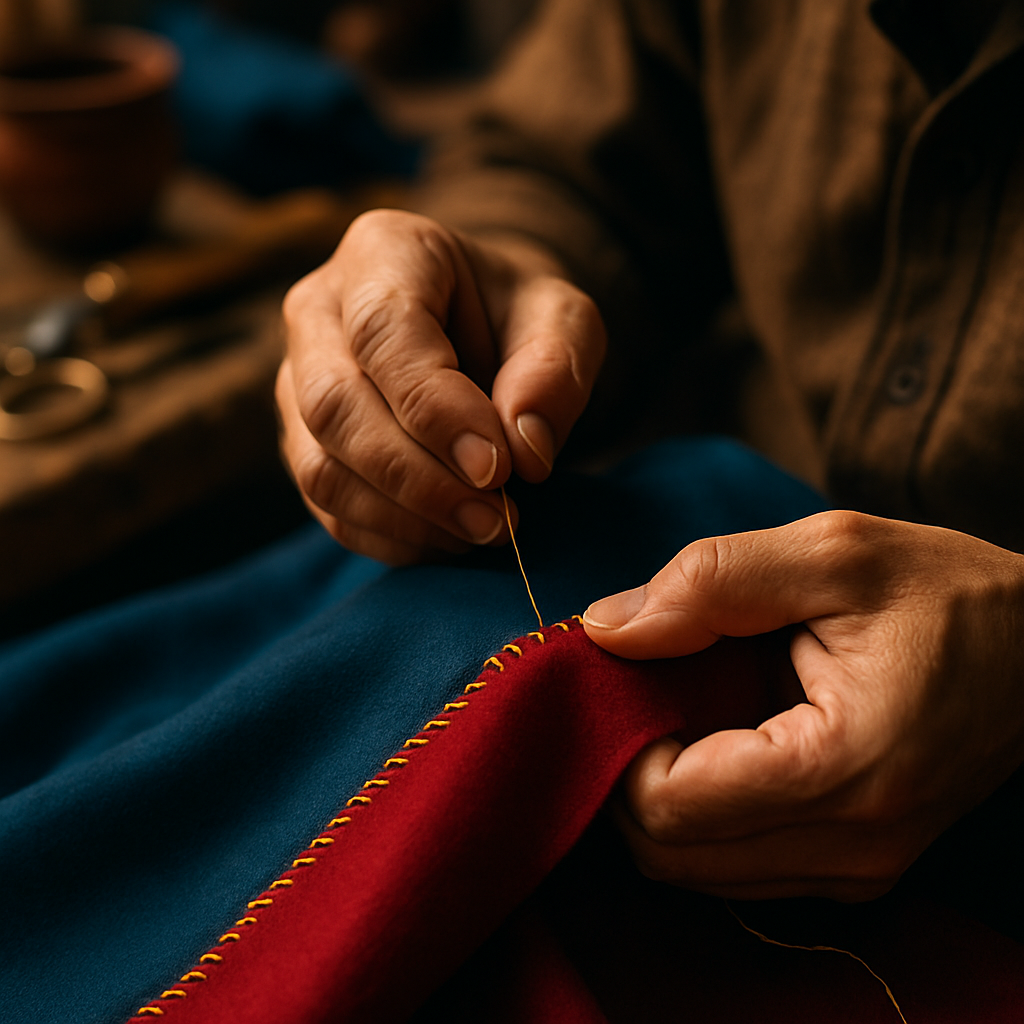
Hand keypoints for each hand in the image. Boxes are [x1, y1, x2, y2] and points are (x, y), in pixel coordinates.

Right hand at [276, 209, 605, 563]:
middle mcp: (319, 309)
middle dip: (418, 478)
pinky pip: (326, 506)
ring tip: (481, 531)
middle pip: (334, 405)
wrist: (479, 334)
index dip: (436, 411)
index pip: (384, 333)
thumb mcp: (563, 320)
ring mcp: (297, 379)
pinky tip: (447, 540)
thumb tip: (523, 451)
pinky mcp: (302, 441)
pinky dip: (388, 537)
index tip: (498, 469)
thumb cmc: (518, 318)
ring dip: (403, 517)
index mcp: (383, 252)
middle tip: (496, 519)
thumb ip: (555, 369)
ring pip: (320, 466)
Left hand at [583, 511, 1023, 900]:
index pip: (670, 807)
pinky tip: (718, 742)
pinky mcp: (859, 868)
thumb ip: (710, 585)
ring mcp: (860, 870)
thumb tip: (606, 628)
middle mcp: (852, 845)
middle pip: (669, 854)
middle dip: (628, 775)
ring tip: (679, 712)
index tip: (625, 680)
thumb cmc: (949, 592)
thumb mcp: (831, 553)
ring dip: (662, 798)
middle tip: (638, 694)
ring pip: (696, 871)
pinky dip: (705, 814)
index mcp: (843, 766)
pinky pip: (739, 866)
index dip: (619, 744)